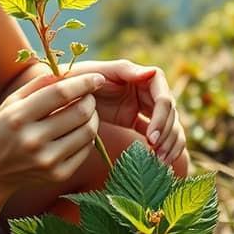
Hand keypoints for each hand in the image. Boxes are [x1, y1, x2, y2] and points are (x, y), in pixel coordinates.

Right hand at [0, 72, 104, 190]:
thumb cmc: (3, 129)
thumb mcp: (11, 102)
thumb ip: (38, 85)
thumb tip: (68, 72)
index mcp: (18, 117)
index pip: (60, 94)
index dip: (83, 83)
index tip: (97, 78)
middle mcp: (32, 140)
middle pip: (79, 112)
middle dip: (90, 100)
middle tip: (88, 96)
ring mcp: (46, 160)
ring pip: (88, 132)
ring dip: (93, 117)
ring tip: (85, 111)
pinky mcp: (58, 174)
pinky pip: (86, 149)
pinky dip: (88, 136)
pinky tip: (79, 130)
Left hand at [68, 59, 185, 165]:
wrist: (62, 97)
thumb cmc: (78, 79)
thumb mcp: (99, 72)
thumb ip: (124, 70)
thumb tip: (151, 72)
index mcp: (142, 78)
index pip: (164, 98)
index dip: (162, 117)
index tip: (151, 137)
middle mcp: (147, 92)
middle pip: (171, 114)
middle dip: (167, 134)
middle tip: (158, 155)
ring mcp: (144, 108)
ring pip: (170, 126)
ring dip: (170, 144)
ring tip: (161, 162)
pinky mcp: (138, 122)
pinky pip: (158, 135)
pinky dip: (162, 148)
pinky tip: (158, 162)